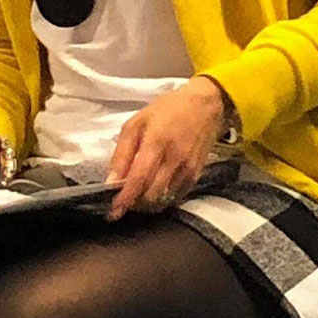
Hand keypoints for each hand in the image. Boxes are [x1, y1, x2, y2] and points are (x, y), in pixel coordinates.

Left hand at [105, 79, 230, 218]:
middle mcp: (174, 160)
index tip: (113, 212)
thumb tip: (111, 182)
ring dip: (147, 203)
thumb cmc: (168, 110)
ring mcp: (187, 169)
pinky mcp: (196, 175)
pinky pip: (176, 197)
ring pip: (164, 200)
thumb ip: (122, 153)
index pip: (139, 179)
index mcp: (156, 142)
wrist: (205, 105)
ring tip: (138, 193)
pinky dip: (162, 199)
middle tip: (124, 198)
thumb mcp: (136, 123)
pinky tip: (155, 188)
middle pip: (151, 195)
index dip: (125, 199)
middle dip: (134, 203)